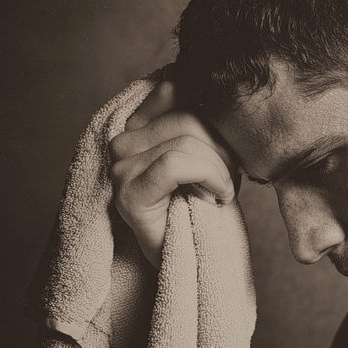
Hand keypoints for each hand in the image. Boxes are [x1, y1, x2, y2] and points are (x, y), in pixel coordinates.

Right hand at [108, 76, 237, 268]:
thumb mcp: (211, 151)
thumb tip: (225, 86)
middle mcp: (123, 140)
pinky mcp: (128, 191)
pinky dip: (210, 178)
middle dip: (222, 148)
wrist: (191, 261)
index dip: (215, 117)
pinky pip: (178, 163)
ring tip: (220, 191)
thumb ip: (205, 118)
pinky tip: (217, 197)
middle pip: (189, 115)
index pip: (178, 88)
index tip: (226, 151)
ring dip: (220, 169)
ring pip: (187, 140)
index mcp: (139, 124)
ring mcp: (120, 165)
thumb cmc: (204, 204)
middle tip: (228, 179)